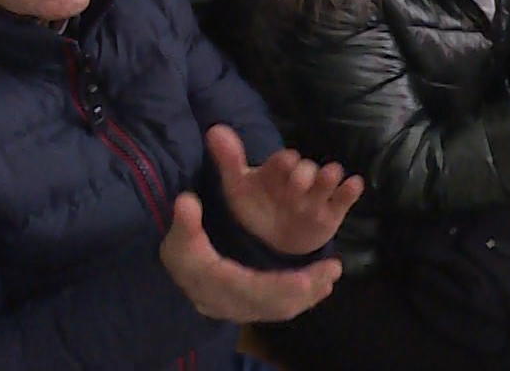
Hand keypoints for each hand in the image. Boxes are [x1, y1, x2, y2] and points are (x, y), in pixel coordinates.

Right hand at [159, 191, 343, 323]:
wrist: (180, 276)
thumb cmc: (181, 252)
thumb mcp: (177, 237)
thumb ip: (184, 221)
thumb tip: (187, 200)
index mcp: (212, 284)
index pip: (248, 289)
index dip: (279, 286)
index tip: (306, 279)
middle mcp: (229, 303)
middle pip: (270, 303)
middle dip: (303, 289)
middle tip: (331, 271)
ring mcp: (241, 309)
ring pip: (279, 308)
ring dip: (309, 294)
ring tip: (332, 273)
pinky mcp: (252, 309)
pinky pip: (280, 308)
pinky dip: (303, 298)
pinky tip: (323, 284)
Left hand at [204, 125, 361, 256]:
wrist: (271, 241)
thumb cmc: (254, 207)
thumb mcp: (238, 186)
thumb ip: (229, 160)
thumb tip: (214, 129)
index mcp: (276, 171)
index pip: (282, 161)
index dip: (283, 162)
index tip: (284, 162)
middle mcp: (299, 179)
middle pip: (306, 170)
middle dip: (304, 174)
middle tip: (299, 183)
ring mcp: (317, 195)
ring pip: (326, 181)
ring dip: (329, 177)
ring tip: (331, 175)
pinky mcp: (332, 212)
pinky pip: (344, 199)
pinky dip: (350, 191)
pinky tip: (355, 184)